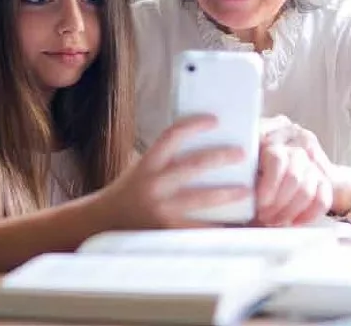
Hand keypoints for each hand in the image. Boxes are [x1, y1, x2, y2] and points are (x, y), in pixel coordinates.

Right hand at [100, 115, 250, 228]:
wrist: (105, 221)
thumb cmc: (130, 191)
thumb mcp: (143, 168)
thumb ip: (166, 159)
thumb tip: (202, 146)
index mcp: (148, 163)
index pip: (172, 135)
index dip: (194, 125)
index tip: (215, 120)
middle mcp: (154, 183)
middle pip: (193, 165)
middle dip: (221, 158)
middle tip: (242, 153)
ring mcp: (161, 208)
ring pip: (201, 198)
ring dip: (227, 194)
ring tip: (246, 190)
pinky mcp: (167, 230)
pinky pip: (198, 227)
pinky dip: (216, 225)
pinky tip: (233, 223)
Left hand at [252, 116, 333, 225]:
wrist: (281, 156)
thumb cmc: (249, 160)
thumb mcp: (243, 154)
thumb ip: (242, 164)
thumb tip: (237, 186)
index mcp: (274, 133)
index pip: (277, 160)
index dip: (268, 185)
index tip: (259, 203)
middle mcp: (297, 141)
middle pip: (294, 177)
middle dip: (278, 204)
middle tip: (264, 217)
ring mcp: (312, 157)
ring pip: (307, 190)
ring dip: (290, 211)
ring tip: (274, 220)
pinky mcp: (324, 174)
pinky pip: (323, 198)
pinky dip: (308, 214)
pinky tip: (293, 222)